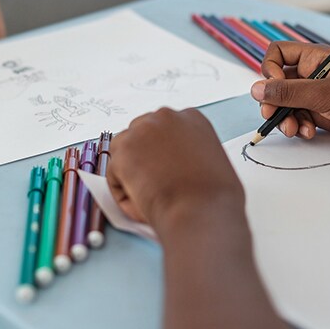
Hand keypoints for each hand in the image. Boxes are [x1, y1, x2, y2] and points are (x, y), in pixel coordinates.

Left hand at [107, 108, 245, 236]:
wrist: (202, 211)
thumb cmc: (216, 197)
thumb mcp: (213, 162)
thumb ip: (192, 153)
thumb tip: (177, 165)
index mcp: (192, 117)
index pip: (165, 129)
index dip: (162, 152)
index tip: (165, 169)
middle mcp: (166, 117)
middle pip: (141, 134)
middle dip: (143, 157)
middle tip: (152, 184)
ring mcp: (142, 130)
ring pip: (124, 151)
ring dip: (131, 173)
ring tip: (149, 197)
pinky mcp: (123, 149)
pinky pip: (114, 173)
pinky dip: (123, 192)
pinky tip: (142, 204)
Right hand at [251, 41, 329, 150]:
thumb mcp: (324, 95)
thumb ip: (288, 93)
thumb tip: (256, 90)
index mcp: (316, 58)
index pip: (278, 54)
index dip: (270, 70)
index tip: (273, 88)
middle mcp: (314, 73)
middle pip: (278, 83)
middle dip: (274, 102)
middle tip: (273, 117)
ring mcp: (318, 94)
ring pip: (286, 104)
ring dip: (286, 118)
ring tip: (296, 131)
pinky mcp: (323, 113)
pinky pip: (299, 118)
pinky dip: (299, 127)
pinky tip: (310, 133)